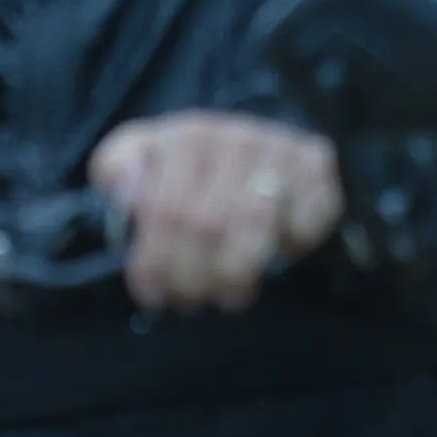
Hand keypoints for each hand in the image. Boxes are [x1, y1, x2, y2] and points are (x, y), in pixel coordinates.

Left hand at [87, 111, 342, 312]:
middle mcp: (238, 137)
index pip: (166, 208)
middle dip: (191, 274)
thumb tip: (127, 191)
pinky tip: (273, 260)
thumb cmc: (189, 166)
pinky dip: (288, 250)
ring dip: (234, 272)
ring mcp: (282, 151)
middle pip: (207, 223)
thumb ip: (117, 167)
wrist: (255, 146)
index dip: (155, 259)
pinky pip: (304, 221)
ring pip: (254, 225)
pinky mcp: (319, 169)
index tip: (151, 294)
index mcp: (189, 135)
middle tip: (188, 301)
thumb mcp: (142, 157)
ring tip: (223, 296)